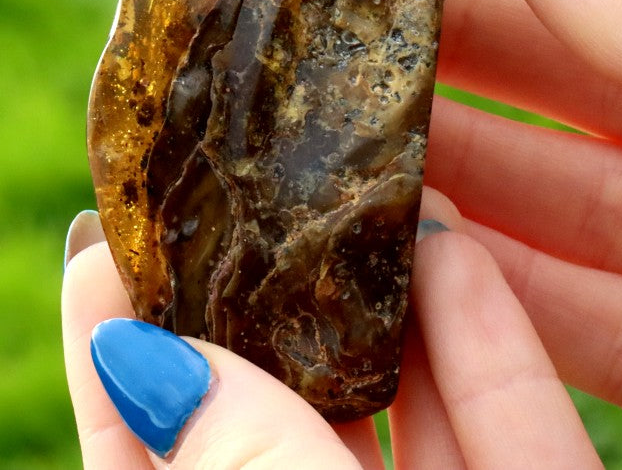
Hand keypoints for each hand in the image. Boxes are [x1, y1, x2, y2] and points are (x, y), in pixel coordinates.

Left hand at [62, 208, 602, 467]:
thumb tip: (134, 355)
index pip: (153, 452)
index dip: (119, 351)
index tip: (103, 236)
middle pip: (294, 398)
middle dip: (277, 290)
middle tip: (253, 178)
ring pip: (413, 393)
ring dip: (391, 287)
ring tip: (365, 180)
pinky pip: (518, 413)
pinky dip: (487, 327)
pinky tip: (455, 238)